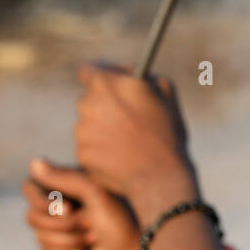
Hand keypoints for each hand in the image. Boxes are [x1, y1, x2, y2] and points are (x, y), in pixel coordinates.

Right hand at [23, 158, 155, 249]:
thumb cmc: (125, 219)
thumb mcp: (97, 194)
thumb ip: (65, 178)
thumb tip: (34, 162)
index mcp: (69, 184)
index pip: (30, 189)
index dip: (44, 202)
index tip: (70, 207)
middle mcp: (63, 203)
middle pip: (32, 217)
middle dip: (63, 226)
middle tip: (92, 224)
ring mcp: (65, 227)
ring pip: (40, 237)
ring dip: (68, 241)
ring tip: (94, 238)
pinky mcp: (68, 248)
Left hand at [74, 62, 194, 199]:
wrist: (160, 178)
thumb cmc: (167, 133)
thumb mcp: (166, 92)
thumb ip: (143, 75)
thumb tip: (130, 73)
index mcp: (106, 83)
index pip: (88, 71)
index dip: (101, 77)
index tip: (111, 87)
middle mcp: (87, 103)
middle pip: (90, 100)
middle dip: (107, 107)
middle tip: (128, 121)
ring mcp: (82, 130)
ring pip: (90, 125)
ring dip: (105, 130)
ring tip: (130, 144)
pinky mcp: (82, 154)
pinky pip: (91, 148)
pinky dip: (104, 152)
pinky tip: (123, 158)